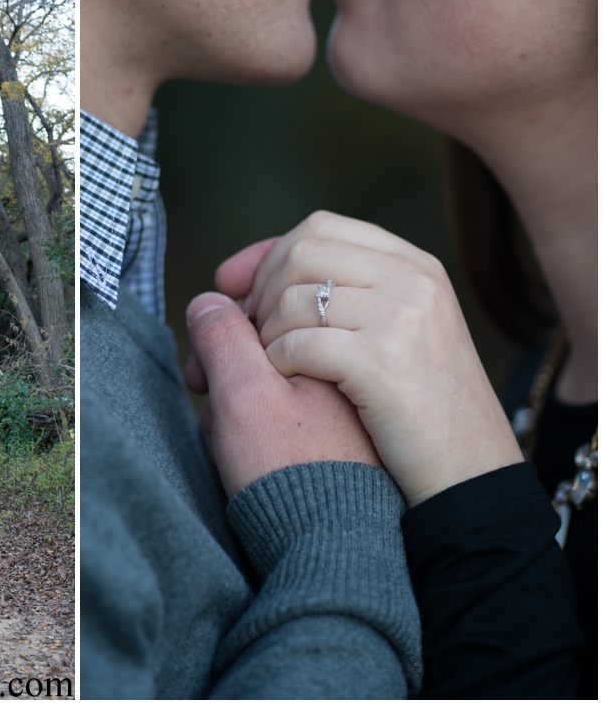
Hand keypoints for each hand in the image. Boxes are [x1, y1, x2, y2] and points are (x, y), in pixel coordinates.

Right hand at [185, 291, 380, 499]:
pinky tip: (240, 449)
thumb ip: (224, 337)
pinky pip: (280, 410)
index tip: (204, 362)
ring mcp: (336, 405)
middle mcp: (339, 371)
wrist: (329, 546)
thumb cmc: (289, 470)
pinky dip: (254, 421)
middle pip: (266, 341)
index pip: (268, 305)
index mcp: (330, 346)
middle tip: (204, 391)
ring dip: (234, 397)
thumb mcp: (243, 393)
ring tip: (223, 435)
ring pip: (267, 377)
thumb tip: (210, 302)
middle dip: (226, 364)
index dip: (225, 324)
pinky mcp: (330, 438)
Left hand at [223, 210, 521, 505]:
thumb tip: (252, 277)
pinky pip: (298, 343)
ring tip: (269, 364)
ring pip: (293, 298)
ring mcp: (402, 317)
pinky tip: (282, 382)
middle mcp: (412, 280)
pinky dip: (277, 361)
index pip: (320, 228)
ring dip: (265, 333)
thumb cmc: (420, 412)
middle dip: (259, 292)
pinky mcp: (383, 361)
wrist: (471, 475)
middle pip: (300, 254)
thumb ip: (348, 294)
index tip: (232, 286)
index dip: (265, 254)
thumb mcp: (402, 333)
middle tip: (247, 333)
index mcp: (415, 266)